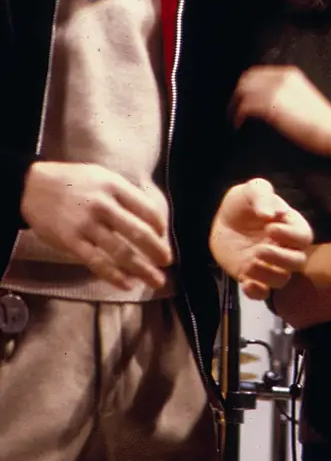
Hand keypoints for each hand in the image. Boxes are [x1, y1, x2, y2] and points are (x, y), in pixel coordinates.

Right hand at [20, 161, 172, 289]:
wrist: (33, 186)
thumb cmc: (72, 180)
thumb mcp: (101, 176)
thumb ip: (123, 193)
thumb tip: (147, 214)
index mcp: (114, 186)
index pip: (146, 208)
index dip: (159, 225)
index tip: (164, 236)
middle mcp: (103, 205)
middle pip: (138, 232)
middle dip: (157, 250)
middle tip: (167, 262)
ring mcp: (87, 225)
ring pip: (121, 252)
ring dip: (142, 269)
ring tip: (156, 280)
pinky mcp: (72, 241)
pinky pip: (98, 263)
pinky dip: (115, 276)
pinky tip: (128, 284)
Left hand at [209, 177, 312, 299]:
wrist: (222, 221)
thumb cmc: (243, 203)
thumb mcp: (251, 190)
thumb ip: (261, 195)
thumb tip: (270, 214)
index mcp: (290, 226)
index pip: (304, 236)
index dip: (291, 236)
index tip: (270, 227)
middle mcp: (284, 248)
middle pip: (298, 262)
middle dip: (281, 258)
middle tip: (260, 249)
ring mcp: (269, 265)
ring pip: (282, 280)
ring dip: (267, 274)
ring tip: (250, 260)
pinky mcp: (253, 277)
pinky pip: (262, 294)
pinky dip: (256, 292)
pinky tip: (245, 281)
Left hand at [231, 65, 330, 156]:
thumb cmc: (321, 121)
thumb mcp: (303, 98)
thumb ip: (286, 94)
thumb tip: (268, 102)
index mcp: (289, 74)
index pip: (257, 73)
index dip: (246, 87)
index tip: (241, 100)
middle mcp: (281, 77)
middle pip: (246, 79)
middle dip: (237, 94)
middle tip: (234, 110)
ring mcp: (276, 90)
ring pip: (242, 92)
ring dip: (234, 106)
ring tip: (234, 120)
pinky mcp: (272, 105)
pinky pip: (244, 106)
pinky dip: (237, 116)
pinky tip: (239, 125)